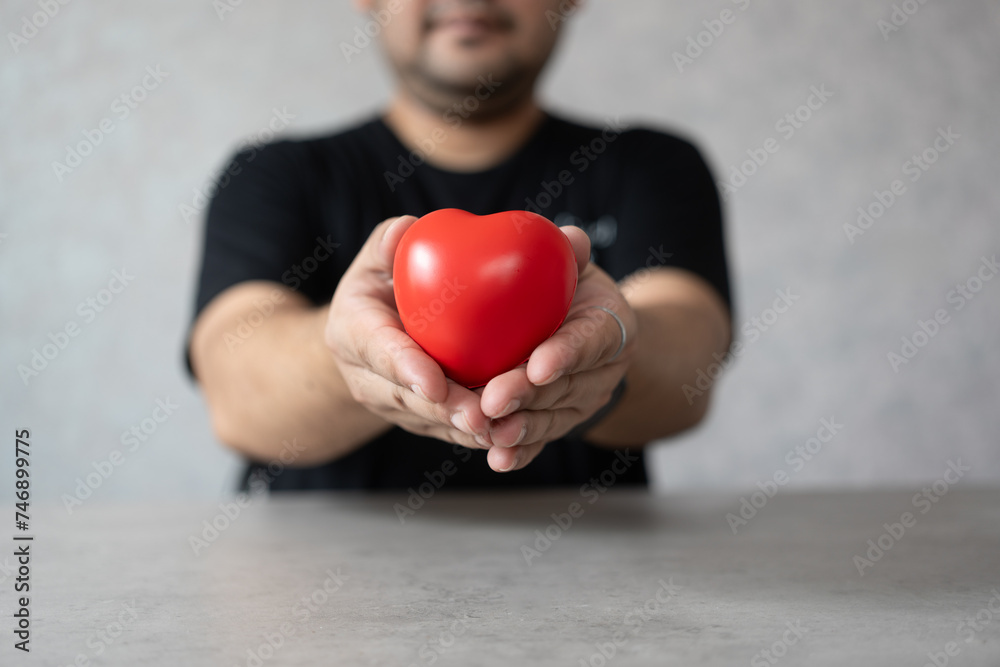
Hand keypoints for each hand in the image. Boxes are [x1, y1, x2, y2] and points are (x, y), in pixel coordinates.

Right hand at [324, 216, 493, 449]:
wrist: (362, 335)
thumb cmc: (376, 287)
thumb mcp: (374, 259)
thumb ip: (389, 242)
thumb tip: (408, 229)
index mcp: (352, 331)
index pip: (378, 350)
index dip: (404, 367)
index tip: (434, 382)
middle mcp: (366, 376)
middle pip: (407, 397)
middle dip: (445, 409)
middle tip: (480, 416)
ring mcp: (390, 404)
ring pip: (429, 421)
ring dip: (462, 429)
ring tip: (498, 431)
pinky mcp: (415, 419)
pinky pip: (443, 431)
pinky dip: (470, 436)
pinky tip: (504, 436)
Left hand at [479, 227, 636, 472]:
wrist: (587, 330)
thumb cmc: (570, 289)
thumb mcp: (576, 267)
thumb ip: (571, 254)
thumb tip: (571, 240)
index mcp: (610, 327)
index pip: (591, 341)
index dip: (567, 354)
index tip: (538, 364)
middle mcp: (603, 371)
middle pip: (566, 387)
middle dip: (529, 397)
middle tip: (493, 400)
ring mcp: (583, 402)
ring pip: (553, 418)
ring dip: (522, 429)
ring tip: (490, 432)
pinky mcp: (561, 423)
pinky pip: (541, 441)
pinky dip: (522, 453)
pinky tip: (499, 460)